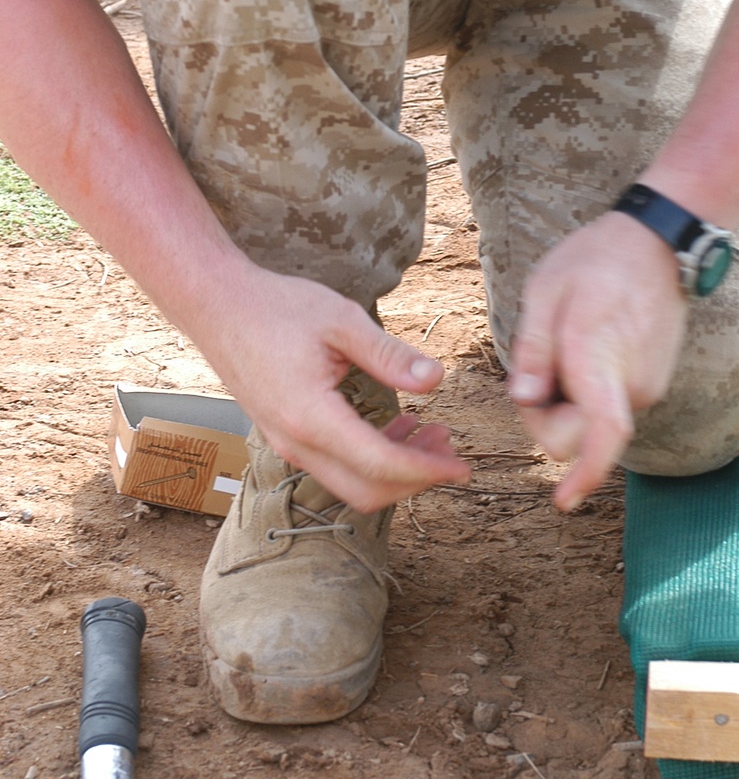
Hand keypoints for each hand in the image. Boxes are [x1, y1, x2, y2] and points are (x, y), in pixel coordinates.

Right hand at [196, 263, 470, 512]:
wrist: (217, 306)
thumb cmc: (277, 308)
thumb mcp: (342, 321)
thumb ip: (389, 355)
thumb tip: (436, 379)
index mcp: (311, 417)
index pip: (380, 464)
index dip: (426, 470)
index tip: (462, 467)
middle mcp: (296, 442)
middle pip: (366, 490)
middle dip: (416, 479)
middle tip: (452, 451)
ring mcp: (286, 443)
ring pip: (349, 483)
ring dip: (395, 470)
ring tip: (432, 435)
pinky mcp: (285, 435)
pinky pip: (334, 465)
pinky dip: (371, 459)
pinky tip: (397, 427)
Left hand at [508, 211, 687, 510]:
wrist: (658, 242)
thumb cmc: (595, 261)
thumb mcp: (545, 292)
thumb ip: (533, 351)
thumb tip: (526, 399)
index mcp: (600, 360)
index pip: (603, 437)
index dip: (583, 476)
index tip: (562, 502)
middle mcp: (632, 384)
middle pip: (580, 436)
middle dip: (548, 419)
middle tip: (535, 368)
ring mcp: (648, 386)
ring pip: (594, 422)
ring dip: (569, 402)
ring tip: (567, 346)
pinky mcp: (653, 382)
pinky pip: (610, 405)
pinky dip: (589, 393)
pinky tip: (588, 347)